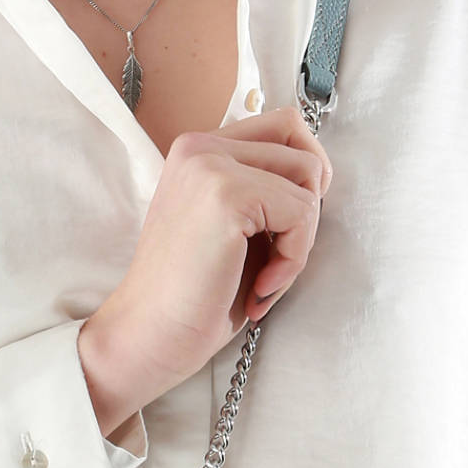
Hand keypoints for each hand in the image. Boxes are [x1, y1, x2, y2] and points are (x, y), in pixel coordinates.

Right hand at [77, 106, 332, 436]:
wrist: (146, 337)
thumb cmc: (191, 297)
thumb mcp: (232, 228)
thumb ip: (263, 192)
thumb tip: (321, 176)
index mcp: (198, 150)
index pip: (285, 129)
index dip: (302, 183)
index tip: (282, 234)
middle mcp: (201, 146)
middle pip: (304, 150)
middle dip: (305, 213)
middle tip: (275, 261)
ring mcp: (212, 165)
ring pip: (310, 180)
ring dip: (300, 241)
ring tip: (264, 280)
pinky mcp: (228, 194)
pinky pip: (302, 213)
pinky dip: (293, 260)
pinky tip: (259, 288)